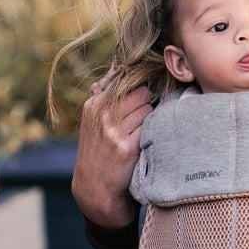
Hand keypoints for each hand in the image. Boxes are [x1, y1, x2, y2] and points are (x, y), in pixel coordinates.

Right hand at [72, 68, 154, 227]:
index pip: (124, 79)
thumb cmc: (100, 149)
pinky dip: (154, 131)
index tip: (146, 92)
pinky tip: (147, 141)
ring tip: (143, 131)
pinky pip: (151, 126)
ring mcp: (113, 131)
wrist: (95, 188)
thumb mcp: (96, 119)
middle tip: (146, 116)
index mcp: (94, 105)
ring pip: (148, 108)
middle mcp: (102, 115)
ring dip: (152, 117)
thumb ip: (109, 90)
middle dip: (149, 101)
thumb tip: (119, 60)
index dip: (140, 85)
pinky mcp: (127, 147)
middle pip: (141, 92)